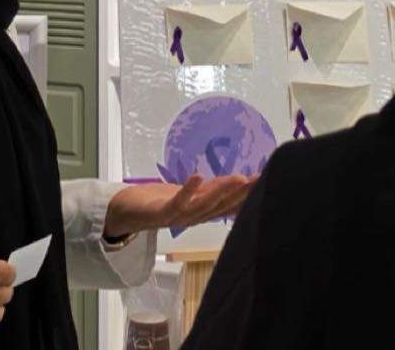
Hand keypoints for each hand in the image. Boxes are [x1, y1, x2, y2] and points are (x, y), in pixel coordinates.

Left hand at [103, 174, 257, 237]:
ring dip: (222, 192)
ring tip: (238, 178)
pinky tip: (198, 176)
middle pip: (221, 207)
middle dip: (241, 194)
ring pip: (204, 206)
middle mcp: (194, 218)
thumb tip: (240, 181)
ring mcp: (178, 217)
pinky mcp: (161, 212)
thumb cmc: (160, 202)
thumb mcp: (192, 194)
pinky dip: (188, 191)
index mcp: (203, 213)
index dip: (248, 196)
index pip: (230, 205)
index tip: (267, 182)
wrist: (127, 213)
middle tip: (259, 180)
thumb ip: (213, 190)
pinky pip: (177, 203)